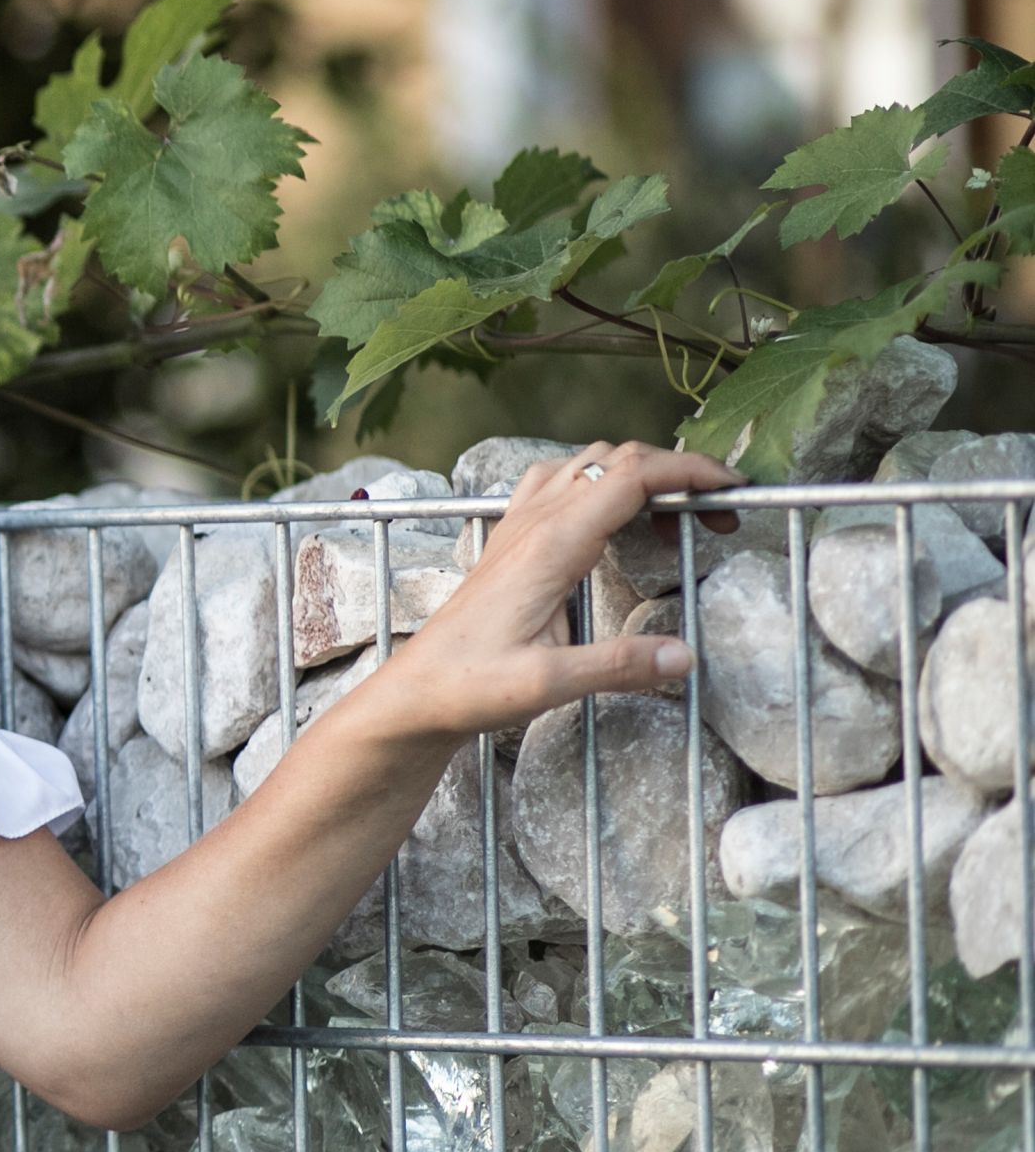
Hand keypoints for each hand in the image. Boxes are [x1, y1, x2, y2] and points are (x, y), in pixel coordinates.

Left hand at [341, 441, 742, 748]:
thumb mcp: (548, 685)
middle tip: (722, 516)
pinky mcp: (510, 540)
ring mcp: (518, 526)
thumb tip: (686, 657)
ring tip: (677, 522)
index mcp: (551, 543)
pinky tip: (617, 522)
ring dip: (641, 476)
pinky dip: (603, 486)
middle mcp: (533, 522)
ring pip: (589, 466)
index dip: (691, 471)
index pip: (631, 476)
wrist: (415, 690)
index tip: (736, 489)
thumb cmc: (470, 684)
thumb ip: (617, 667)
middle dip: (678, 474)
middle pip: (617, 461)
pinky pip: (560, 485)